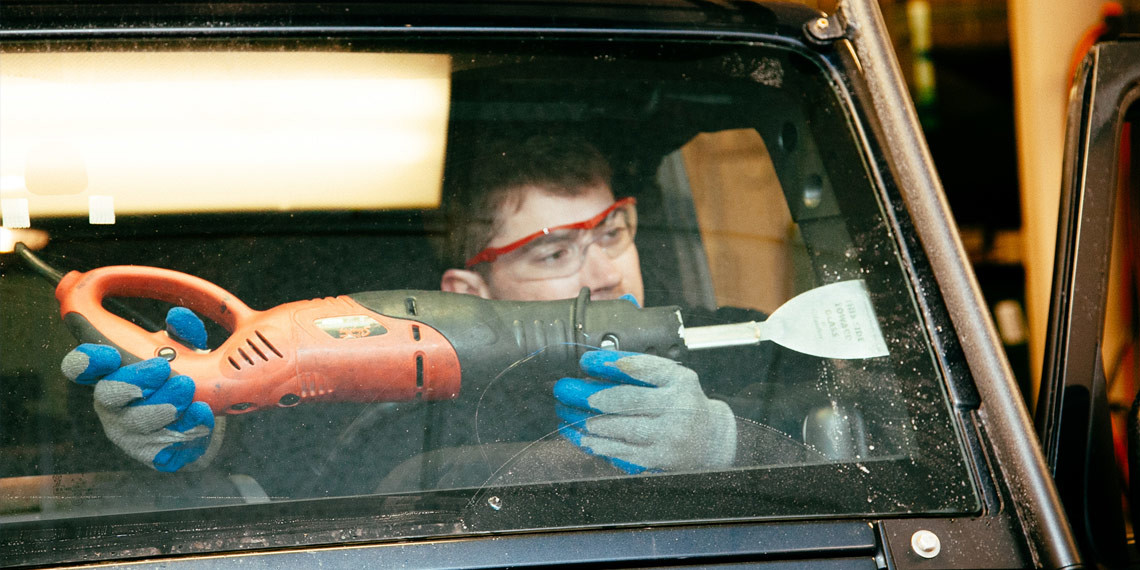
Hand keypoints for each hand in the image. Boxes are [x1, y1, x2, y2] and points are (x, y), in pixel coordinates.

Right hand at [61, 308, 220, 471]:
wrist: (208, 416)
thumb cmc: (184, 376)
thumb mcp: (188, 349)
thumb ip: (184, 331)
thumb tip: (177, 317)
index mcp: (112, 374)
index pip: (81, 367)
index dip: (86, 361)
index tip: (109, 353)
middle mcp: (113, 405)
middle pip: (107, 396)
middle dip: (134, 381)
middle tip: (164, 369)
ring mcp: (130, 433)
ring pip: (137, 424)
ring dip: (164, 406)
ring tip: (189, 390)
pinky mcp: (154, 456)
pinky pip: (165, 449)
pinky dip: (187, 430)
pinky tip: (202, 414)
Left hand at [554, 350, 736, 473]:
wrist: (712, 440)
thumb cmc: (684, 403)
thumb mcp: (673, 377)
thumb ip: (641, 367)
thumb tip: (598, 363)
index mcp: (680, 381)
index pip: (642, 368)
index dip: (609, 364)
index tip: (585, 362)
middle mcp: (678, 408)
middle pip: (626, 400)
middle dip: (589, 395)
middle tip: (565, 391)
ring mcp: (669, 437)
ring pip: (620, 429)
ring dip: (587, 421)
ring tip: (567, 414)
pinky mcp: (659, 459)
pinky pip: (622, 453)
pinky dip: (598, 445)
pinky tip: (582, 438)